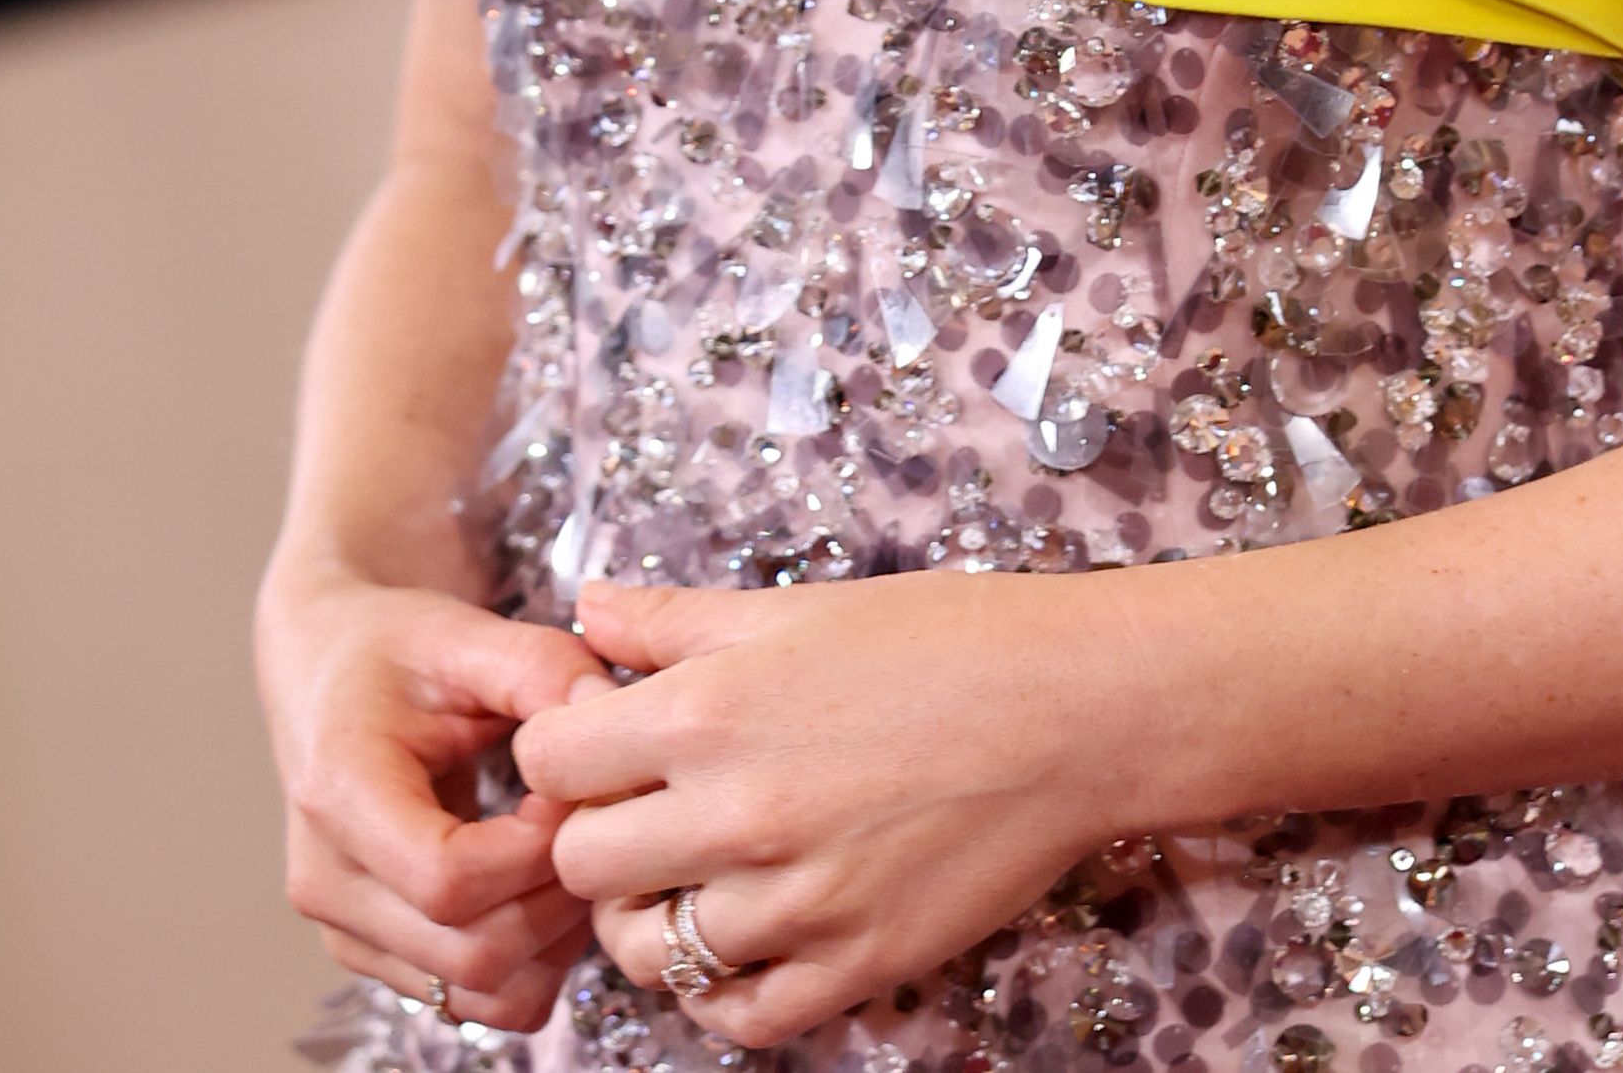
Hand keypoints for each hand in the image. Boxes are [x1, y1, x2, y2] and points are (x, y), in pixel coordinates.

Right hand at [261, 575, 604, 1034]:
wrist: (328, 671)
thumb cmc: (395, 649)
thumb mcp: (466, 632)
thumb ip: (543, 666)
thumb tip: (611, 713)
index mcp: (339, 794)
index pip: (449, 879)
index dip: (535, 849)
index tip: (571, 787)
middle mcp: (329, 883)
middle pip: (473, 953)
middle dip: (559, 895)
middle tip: (589, 819)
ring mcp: (347, 932)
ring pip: (481, 994)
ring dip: (553, 937)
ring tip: (572, 848)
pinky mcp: (375, 954)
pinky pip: (474, 1001)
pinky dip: (531, 959)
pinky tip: (544, 881)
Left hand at [513, 574, 1126, 1047]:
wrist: (1072, 709)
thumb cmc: (941, 638)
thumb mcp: (795, 608)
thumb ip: (674, 619)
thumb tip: (587, 609)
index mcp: (708, 712)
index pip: (549, 762)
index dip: (562, 750)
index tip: (599, 744)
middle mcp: (734, 816)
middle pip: (583, 865)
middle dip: (598, 836)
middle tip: (647, 812)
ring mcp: (792, 904)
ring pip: (648, 953)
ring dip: (654, 917)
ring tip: (698, 876)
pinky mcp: (852, 966)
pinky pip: (737, 1015)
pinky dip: (723, 987)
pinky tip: (747, 938)